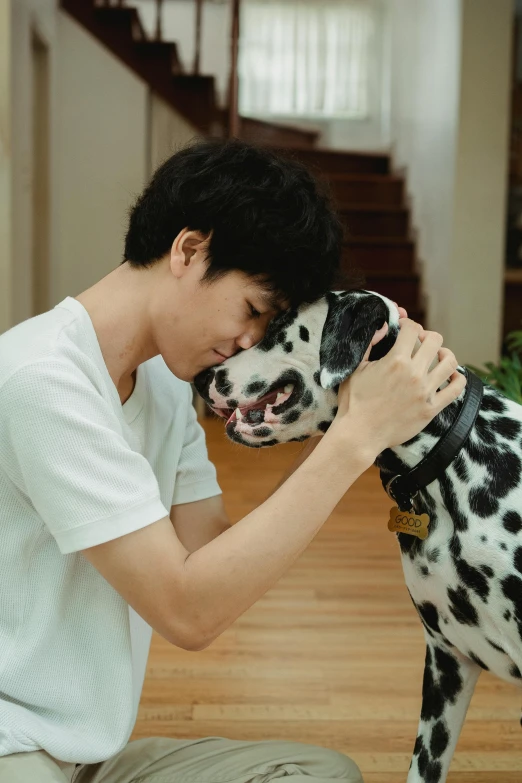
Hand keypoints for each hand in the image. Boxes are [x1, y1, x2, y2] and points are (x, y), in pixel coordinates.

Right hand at [330, 318, 465, 457]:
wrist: (359, 434)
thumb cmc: (354, 401)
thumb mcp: (355, 368)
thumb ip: (369, 343)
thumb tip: (383, 326)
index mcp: (395, 361)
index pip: (412, 329)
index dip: (408, 324)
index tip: (404, 329)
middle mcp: (414, 374)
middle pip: (435, 341)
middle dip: (427, 336)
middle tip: (420, 342)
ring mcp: (425, 392)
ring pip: (450, 362)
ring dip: (444, 354)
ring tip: (438, 356)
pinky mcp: (431, 409)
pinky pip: (456, 389)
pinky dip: (457, 378)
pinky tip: (450, 375)